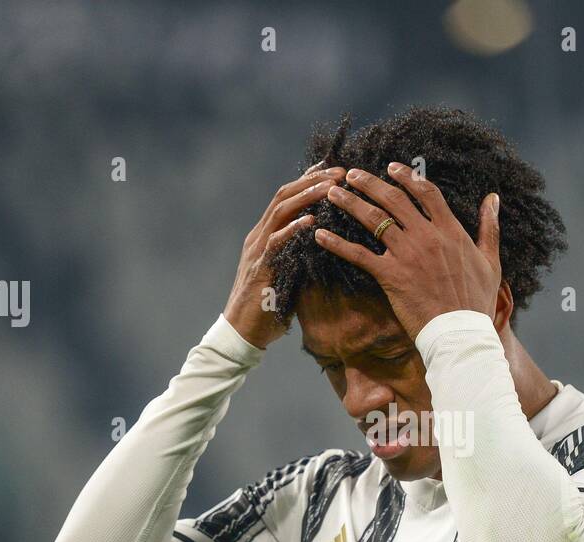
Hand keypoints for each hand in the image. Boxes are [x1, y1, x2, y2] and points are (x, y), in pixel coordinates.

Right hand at [222, 160, 345, 347]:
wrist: (243, 332)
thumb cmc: (270, 306)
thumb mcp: (290, 273)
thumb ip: (302, 255)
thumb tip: (331, 247)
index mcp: (266, 234)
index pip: (287, 197)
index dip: (309, 180)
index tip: (333, 169)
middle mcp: (260, 235)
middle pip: (285, 195)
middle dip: (313, 180)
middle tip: (340, 172)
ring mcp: (257, 249)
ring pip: (280, 211)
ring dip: (307, 196)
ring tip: (331, 187)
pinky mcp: (259, 268)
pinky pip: (276, 242)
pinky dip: (293, 228)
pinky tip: (312, 221)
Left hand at [314, 162, 501, 338]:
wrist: (460, 333)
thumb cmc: (477, 302)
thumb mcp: (491, 261)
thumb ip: (489, 227)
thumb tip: (492, 198)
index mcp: (451, 230)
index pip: (426, 192)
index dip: (407, 176)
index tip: (391, 167)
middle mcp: (427, 236)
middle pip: (394, 199)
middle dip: (369, 183)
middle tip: (350, 174)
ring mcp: (407, 254)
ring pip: (373, 219)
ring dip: (350, 203)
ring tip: (332, 193)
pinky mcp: (390, 275)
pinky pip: (358, 254)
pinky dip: (337, 243)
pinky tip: (319, 234)